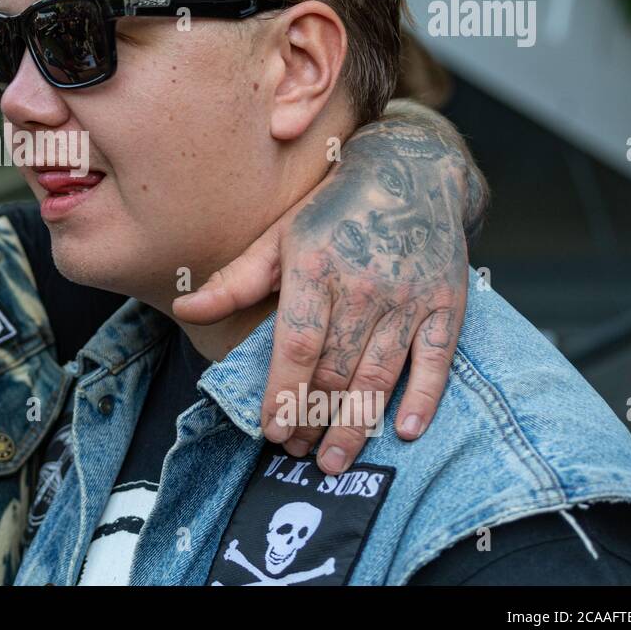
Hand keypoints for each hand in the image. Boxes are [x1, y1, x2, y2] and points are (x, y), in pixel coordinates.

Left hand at [174, 107, 479, 474]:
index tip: (270, 429)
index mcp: (315, 268)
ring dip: (355, 425)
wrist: (411, 170)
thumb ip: (235, 280)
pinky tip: (404, 432)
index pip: (296, 346)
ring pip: (378, 376)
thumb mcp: (279, 237)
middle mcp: (362, 286)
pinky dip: (423, 400)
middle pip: (334, 371)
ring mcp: (408, 297)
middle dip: (312, 420)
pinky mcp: (447, 303)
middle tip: (296, 451)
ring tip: (334, 459)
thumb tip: (184, 308)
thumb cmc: (333, 209)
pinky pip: (436, 361)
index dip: (283, 393)